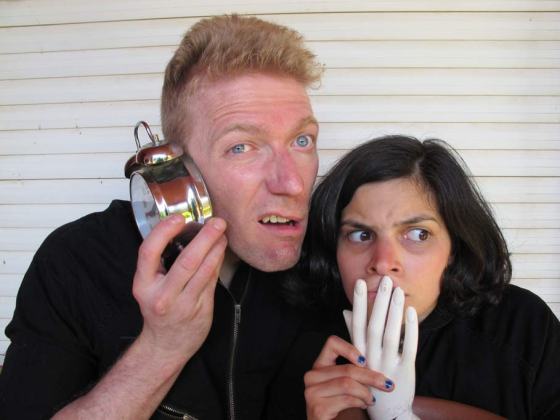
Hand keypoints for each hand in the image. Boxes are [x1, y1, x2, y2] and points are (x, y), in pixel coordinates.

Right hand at [132, 215, 227, 363]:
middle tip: (216, 222)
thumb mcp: (149, 286)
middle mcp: (162, 296)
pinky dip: (217, 261)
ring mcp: (183, 304)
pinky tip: (221, 250)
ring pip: (204, 270)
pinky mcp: (201, 309)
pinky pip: (211, 280)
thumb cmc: (159, 309)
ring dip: (216, 248)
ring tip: (222, 233)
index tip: (178, 217)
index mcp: (143, 285)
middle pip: (186, 261)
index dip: (163, 231)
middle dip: (205, 238)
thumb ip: (161, 262)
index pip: (149, 252)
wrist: (166, 345)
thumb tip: (184, 230)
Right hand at [304, 335, 387, 419]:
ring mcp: (312, 392)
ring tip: (371, 399)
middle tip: (386, 384)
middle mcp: (312, 376)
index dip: (350, 349)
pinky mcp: (317, 408)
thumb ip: (354, 372)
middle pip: (347, 369)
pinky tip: (363, 405)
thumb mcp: (346, 385)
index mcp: (320, 366)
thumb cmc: (341, 407)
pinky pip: (346, 400)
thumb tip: (378, 363)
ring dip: (366, 392)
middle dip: (371, 377)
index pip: (332, 344)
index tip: (365, 361)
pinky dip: (360, 402)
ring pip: (347, 384)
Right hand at [343, 277, 418, 419]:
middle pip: (373, 326)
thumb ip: (353, 335)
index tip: (361, 283)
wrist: (385, 415)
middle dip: (379, 302)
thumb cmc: (367, 384)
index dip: (359, 304)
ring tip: (398, 292)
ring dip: (394, 311)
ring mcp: (384, 367)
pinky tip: (411, 313)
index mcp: (356, 355)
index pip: (356, 324)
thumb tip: (346, 312)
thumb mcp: (355, 360)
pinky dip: (410, 330)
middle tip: (386, 281)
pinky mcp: (402, 373)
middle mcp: (367, 360)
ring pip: (388, 335)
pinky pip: (407, 348)